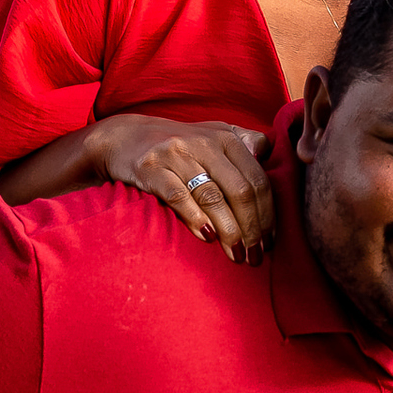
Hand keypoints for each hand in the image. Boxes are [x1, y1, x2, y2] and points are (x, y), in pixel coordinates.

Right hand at [88, 115, 274, 263]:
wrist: (123, 137)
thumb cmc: (177, 145)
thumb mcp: (213, 135)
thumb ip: (244, 142)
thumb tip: (268, 156)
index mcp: (226, 137)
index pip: (257, 179)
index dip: (268, 214)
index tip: (270, 241)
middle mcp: (204, 143)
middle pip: (240, 190)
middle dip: (252, 229)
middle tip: (255, 257)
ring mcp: (176, 154)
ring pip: (213, 197)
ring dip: (229, 231)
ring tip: (236, 255)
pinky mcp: (150, 167)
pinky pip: (178, 196)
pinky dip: (196, 219)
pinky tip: (207, 238)